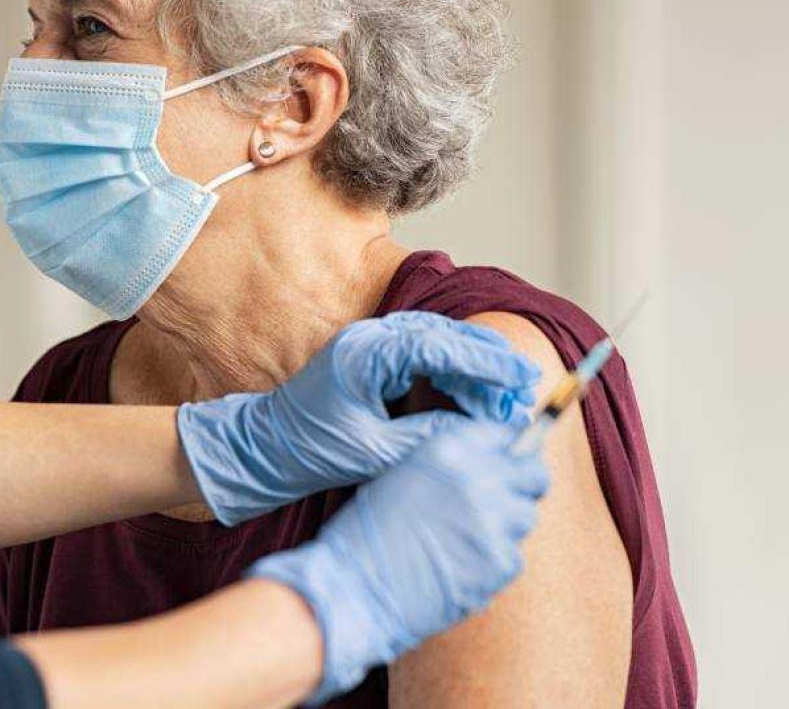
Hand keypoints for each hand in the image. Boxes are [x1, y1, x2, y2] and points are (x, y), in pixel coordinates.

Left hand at [176, 311, 540, 524]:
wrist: (262, 450)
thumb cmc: (309, 452)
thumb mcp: (375, 453)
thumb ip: (428, 438)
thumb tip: (480, 434)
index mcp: (366, 354)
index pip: (440, 346)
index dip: (486, 363)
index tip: (521, 379)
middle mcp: (369, 338)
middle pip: (445, 336)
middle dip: (488, 362)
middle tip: (525, 387)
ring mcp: (369, 344)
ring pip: (437, 343)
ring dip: (473, 367)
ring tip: (508, 395)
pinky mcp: (371, 358)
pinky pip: (422, 355)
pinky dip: (452, 373)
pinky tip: (474, 396)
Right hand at [248, 421, 549, 703]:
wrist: (354, 588)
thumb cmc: (368, 533)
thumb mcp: (404, 474)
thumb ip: (451, 464)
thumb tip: (494, 463)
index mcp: (450, 449)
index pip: (507, 435)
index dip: (509, 452)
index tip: (507, 465)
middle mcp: (479, 478)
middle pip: (534, 474)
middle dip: (523, 486)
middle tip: (504, 502)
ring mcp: (494, 521)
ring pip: (525, 517)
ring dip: (505, 527)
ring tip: (465, 542)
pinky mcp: (500, 563)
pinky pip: (513, 557)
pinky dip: (493, 564)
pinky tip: (460, 568)